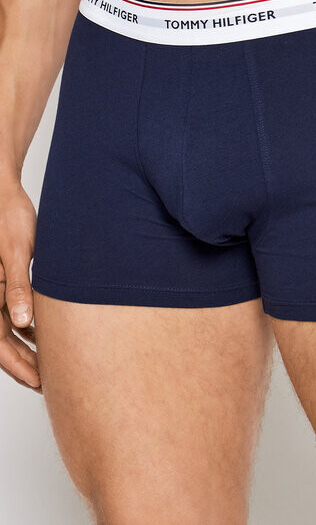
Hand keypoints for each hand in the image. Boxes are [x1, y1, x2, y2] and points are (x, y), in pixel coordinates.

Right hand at [0, 178, 40, 390]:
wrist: (5, 193)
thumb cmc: (8, 217)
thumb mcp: (16, 253)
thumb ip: (18, 289)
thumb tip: (24, 323)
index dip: (18, 366)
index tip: (39, 382)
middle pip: (3, 341)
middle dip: (24, 364)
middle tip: (48, 383)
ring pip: (10, 329)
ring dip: (27, 347)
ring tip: (50, 364)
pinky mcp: (6, 281)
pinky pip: (14, 311)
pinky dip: (29, 326)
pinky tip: (46, 334)